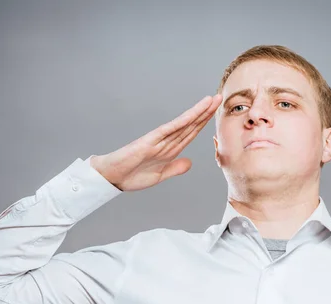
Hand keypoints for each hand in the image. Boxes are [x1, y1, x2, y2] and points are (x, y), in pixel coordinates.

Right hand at [91, 94, 221, 190]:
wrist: (111, 178)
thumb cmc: (130, 175)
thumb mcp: (159, 175)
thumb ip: (174, 168)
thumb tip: (190, 162)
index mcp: (169, 150)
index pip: (190, 133)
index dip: (203, 123)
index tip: (215, 112)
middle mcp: (166, 141)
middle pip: (190, 125)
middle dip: (205, 112)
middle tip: (219, 98)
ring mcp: (158, 139)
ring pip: (183, 124)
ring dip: (198, 112)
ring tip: (211, 100)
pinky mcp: (150, 140)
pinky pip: (170, 129)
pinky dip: (183, 121)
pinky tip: (194, 113)